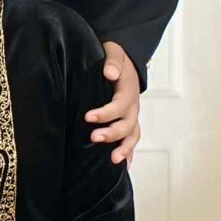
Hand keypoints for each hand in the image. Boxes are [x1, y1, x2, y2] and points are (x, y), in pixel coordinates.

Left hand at [85, 41, 140, 164]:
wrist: (126, 63)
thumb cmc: (116, 59)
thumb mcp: (114, 53)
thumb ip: (113, 61)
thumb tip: (109, 73)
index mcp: (128, 91)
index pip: (119, 105)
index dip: (105, 113)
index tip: (88, 117)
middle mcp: (133, 107)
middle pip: (127, 124)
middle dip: (112, 133)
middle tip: (94, 138)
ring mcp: (132, 117)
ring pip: (132, 136)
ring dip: (124, 149)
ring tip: (113, 161)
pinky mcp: (129, 123)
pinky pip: (131, 140)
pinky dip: (129, 154)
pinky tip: (123, 167)